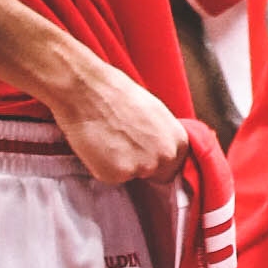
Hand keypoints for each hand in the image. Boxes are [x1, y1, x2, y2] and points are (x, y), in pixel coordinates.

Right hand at [52, 58, 186, 187]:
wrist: (87, 90)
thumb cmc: (118, 95)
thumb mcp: (156, 114)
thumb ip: (162, 137)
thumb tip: (158, 150)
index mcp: (179, 141)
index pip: (173, 167)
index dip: (155, 160)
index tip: (141, 150)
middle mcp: (166, 156)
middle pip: (155, 176)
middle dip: (140, 165)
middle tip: (122, 143)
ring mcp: (143, 167)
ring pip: (132, 176)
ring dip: (121, 165)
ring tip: (109, 140)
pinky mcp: (117, 174)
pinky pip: (110, 177)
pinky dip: (102, 166)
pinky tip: (98, 146)